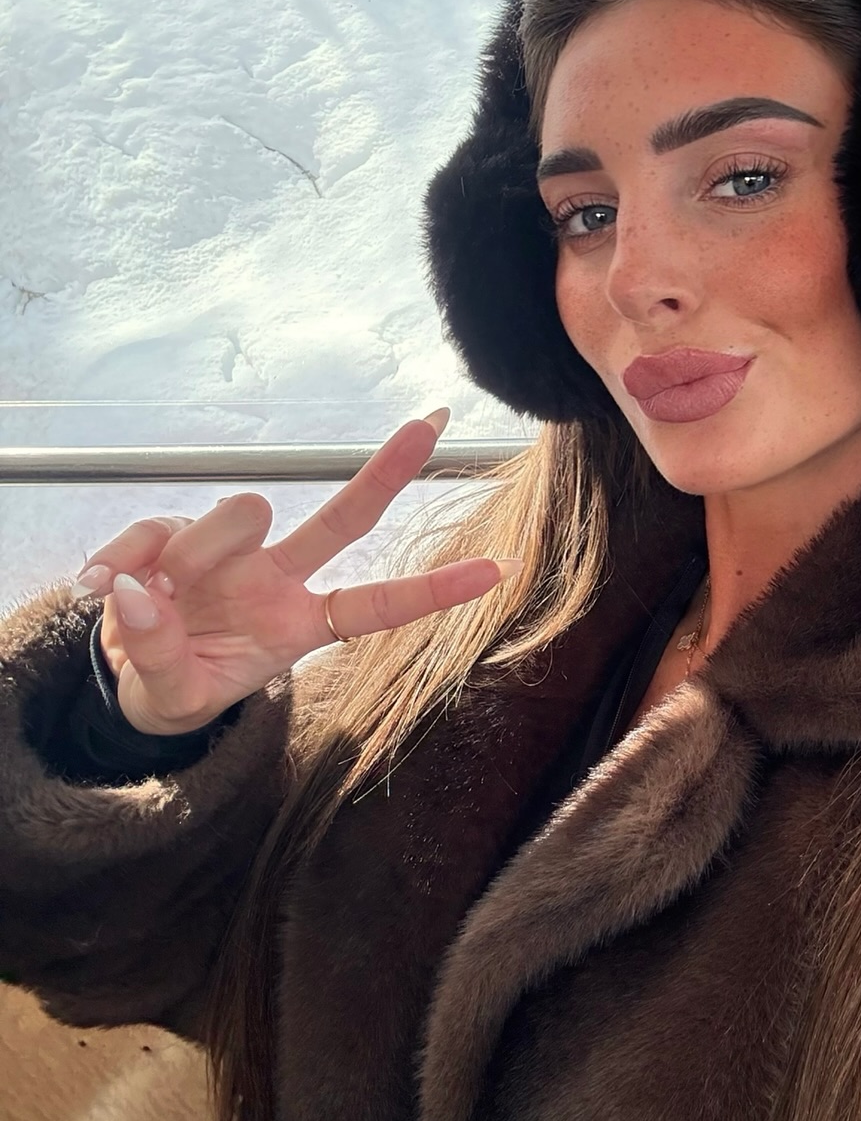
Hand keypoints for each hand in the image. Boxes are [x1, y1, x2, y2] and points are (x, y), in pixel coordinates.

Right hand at [67, 408, 520, 735]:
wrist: (128, 678)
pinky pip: (156, 530)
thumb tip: (133, 590)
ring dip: (197, 549)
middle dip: (390, 470)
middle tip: (431, 423)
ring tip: (148, 595)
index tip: (499, 569)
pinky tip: (101, 585)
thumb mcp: (175, 696)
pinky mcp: (173, 534)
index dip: (434, 590)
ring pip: (240, 514)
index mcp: (299, 625)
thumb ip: (159, 654)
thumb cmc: (179, 684)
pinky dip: (125, 556)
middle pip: (345, 518)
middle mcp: (276, 577)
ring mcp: (230, 550)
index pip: (375, 607)